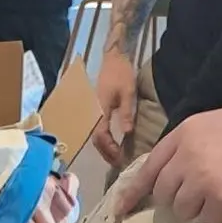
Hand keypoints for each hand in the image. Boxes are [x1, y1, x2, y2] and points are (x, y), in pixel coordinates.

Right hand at [94, 51, 138, 168]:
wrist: (112, 59)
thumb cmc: (120, 74)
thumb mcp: (128, 93)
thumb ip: (126, 113)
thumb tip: (127, 133)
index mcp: (100, 111)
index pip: (101, 136)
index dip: (109, 149)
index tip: (120, 157)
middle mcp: (94, 114)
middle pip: (96, 140)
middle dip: (106, 153)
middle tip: (118, 163)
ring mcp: (94, 113)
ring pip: (95, 137)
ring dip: (104, 149)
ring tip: (116, 157)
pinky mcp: (97, 111)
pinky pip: (98, 130)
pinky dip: (104, 141)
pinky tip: (113, 145)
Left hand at [114, 106, 221, 222]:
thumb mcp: (219, 127)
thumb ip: (190, 147)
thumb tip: (168, 176)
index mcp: (186, 132)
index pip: (149, 166)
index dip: (133, 191)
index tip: (120, 209)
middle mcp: (187, 153)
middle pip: (163, 193)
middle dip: (179, 199)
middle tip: (205, 194)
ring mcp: (201, 176)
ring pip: (182, 210)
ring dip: (200, 209)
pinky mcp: (218, 198)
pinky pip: (205, 220)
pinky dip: (219, 217)